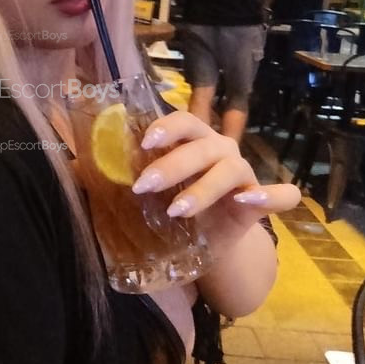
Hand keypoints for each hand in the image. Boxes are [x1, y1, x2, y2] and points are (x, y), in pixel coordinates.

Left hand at [131, 111, 299, 252]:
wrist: (206, 241)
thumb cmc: (175, 207)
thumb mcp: (153, 192)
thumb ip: (130, 176)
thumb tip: (83, 171)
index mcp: (195, 142)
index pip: (185, 122)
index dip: (166, 127)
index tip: (144, 144)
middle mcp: (221, 152)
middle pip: (202, 147)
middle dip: (172, 165)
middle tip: (144, 186)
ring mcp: (244, 176)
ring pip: (231, 169)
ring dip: (203, 188)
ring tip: (177, 210)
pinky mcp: (260, 203)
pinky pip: (280, 195)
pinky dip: (269, 195)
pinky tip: (248, 200)